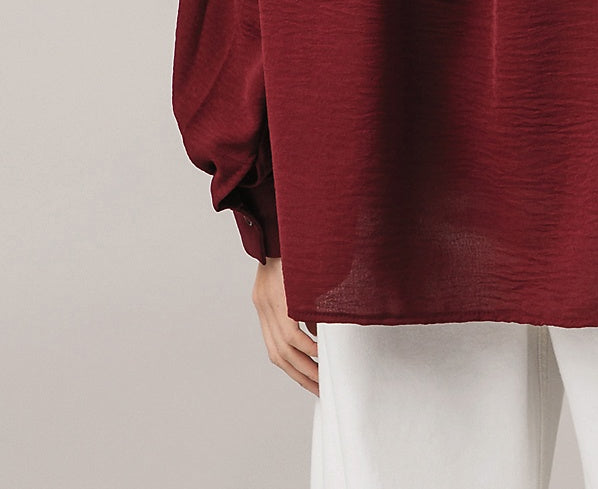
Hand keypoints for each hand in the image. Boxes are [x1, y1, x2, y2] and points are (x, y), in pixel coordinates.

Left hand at [251, 256, 319, 395]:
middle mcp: (263, 305)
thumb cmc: (296, 245)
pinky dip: (308, 346)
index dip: (292, 368)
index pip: (275, 349)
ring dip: (305, 367)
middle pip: (278, 355)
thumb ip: (302, 306)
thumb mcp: (297, 279)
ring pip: (285, 348)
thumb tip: (316, 332)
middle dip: (300, 375)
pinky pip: (293, 331)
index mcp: (264, 302)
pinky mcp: (280, 295)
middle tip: (319, 390)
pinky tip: (321, 355)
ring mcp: (269, 302)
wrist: (283, 220)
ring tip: (323, 379)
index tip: (309, 381)